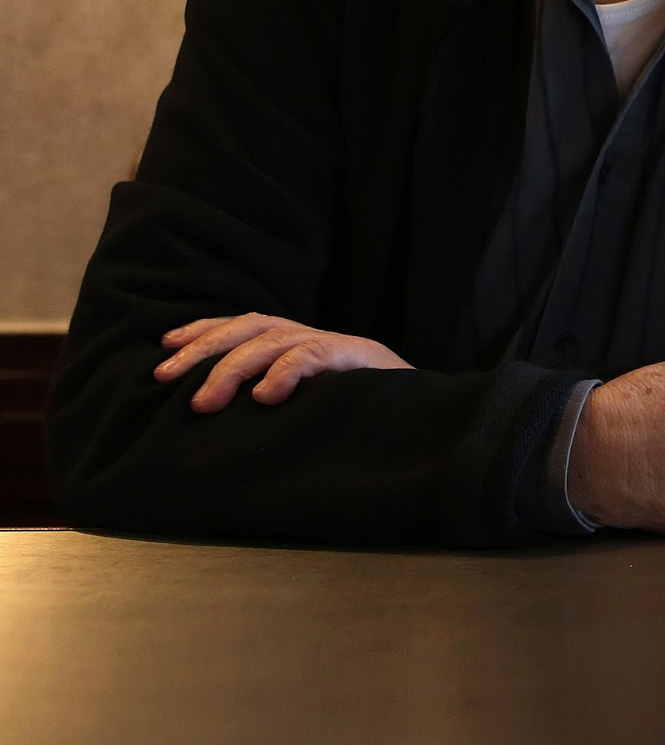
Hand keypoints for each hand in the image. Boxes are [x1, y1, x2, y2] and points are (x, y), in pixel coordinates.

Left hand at [154, 314, 411, 411]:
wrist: (421, 411)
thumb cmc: (359, 411)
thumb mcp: (306, 403)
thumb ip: (271, 400)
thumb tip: (212, 417)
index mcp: (294, 343)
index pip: (242, 326)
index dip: (203, 331)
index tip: (165, 347)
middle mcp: (308, 336)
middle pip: (247, 329)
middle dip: (202, 349)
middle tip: (164, 376)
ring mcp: (332, 344)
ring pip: (271, 341)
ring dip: (232, 368)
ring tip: (204, 402)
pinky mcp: (355, 357)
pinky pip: (313, 356)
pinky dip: (286, 372)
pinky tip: (265, 396)